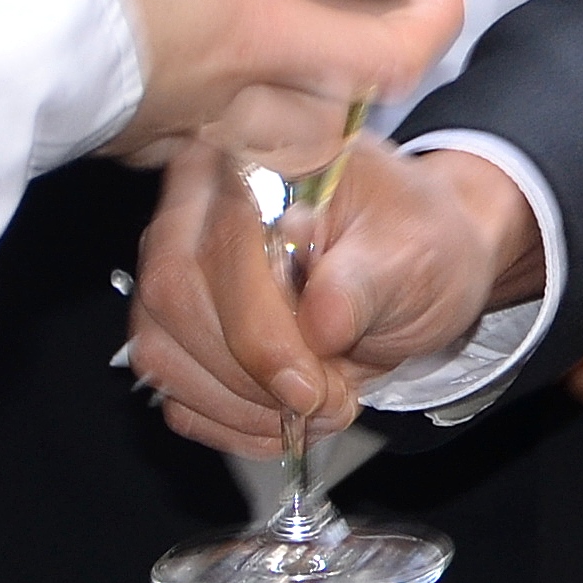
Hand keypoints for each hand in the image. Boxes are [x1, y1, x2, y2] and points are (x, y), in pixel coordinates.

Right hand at [0, 0, 464, 159]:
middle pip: (330, 119)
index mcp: (249, 32)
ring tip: (247, 7)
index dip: (438, 2)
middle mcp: (210, 93)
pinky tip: (127, 5)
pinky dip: (165, 77)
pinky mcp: (83, 119)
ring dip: (264, 87)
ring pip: (242, 132)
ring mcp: (145, 119)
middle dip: (354, 67)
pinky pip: (153, 119)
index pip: (396, 48)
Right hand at [133, 132, 545, 450]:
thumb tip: (321, 320)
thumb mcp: (418, 249)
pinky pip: (171, 387)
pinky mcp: (177, 325)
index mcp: (261, 161)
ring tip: (315, 409)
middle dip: (251, 374)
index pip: (224, 244)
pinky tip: (281, 421)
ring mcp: (178, 266)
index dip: (259, 330)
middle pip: (175, 297)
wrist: (422, 262)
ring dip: (240, 404)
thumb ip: (367, 280)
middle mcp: (202, 204)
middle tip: (323, 401)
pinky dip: (228, 421)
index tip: (310, 386)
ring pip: (161, 349)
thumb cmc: (417, 238)